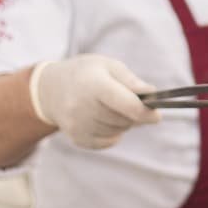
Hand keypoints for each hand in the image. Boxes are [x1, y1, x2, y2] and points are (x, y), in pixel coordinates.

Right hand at [30, 54, 160, 148]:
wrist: (50, 89)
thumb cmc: (87, 73)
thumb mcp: (108, 66)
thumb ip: (131, 81)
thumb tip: (152, 94)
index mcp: (93, 85)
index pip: (126, 105)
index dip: (145, 112)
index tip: (157, 115)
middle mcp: (82, 107)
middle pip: (125, 120)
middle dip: (134, 113)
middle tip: (125, 100)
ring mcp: (78, 125)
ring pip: (119, 132)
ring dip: (122, 122)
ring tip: (109, 106)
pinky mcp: (77, 139)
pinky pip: (109, 142)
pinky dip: (113, 132)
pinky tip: (102, 118)